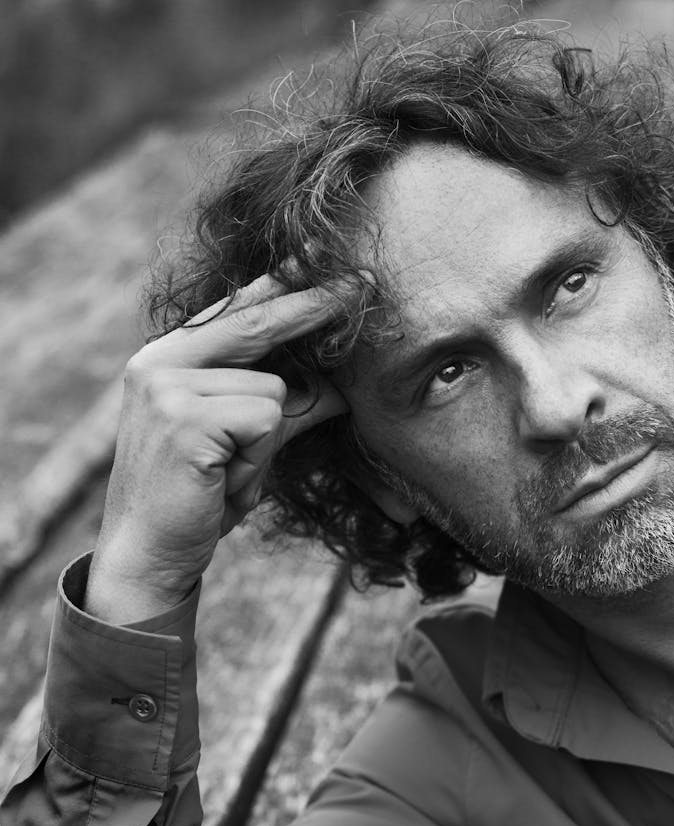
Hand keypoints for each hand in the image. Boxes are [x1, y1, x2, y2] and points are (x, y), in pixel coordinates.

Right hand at [85, 273, 351, 623]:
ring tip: (227, 477)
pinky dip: (258, 460)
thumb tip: (337, 387)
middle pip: (256, 323)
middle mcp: (160, 363)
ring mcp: (168, 387)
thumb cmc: (194, 501)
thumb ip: (278, 410)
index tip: (320, 259)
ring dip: (267, 444)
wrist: (146, 555)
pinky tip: (222, 483)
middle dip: (313, 309)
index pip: (233, 312)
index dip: (282, 286)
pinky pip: (267, 420)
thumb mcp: (240, 448)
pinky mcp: (185, 417)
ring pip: (275, 392)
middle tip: (363, 286)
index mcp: (165, 361)